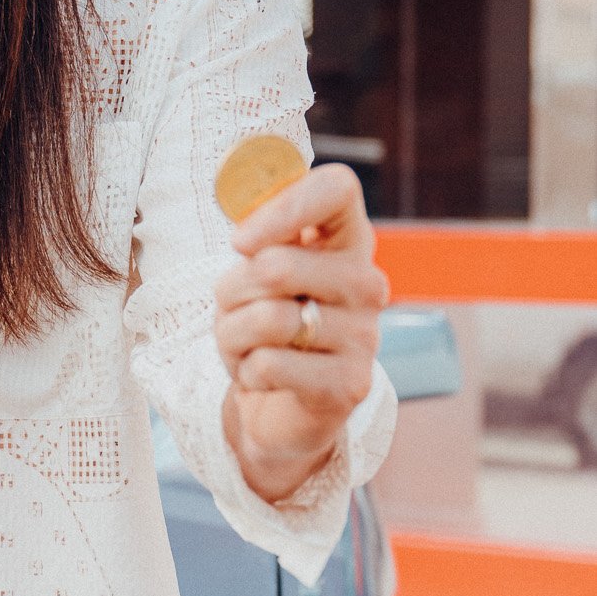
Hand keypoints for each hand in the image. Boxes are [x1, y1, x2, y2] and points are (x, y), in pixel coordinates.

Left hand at [214, 162, 387, 504]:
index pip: (337, 188)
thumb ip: (257, 233)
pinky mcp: (350, 384)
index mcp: (347, 240)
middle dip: (230, 292)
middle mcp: (366, 282)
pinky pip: (268, 365)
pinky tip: (261, 377)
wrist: (281, 406)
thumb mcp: (256, 270)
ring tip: (246, 346)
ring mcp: (364, 335)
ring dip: (231, 335)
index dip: (282, 207)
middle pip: (276, 265)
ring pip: (265, 319)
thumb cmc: (265, 322)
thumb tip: (244, 219)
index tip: (241, 242)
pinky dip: (245, 373)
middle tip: (235, 311)